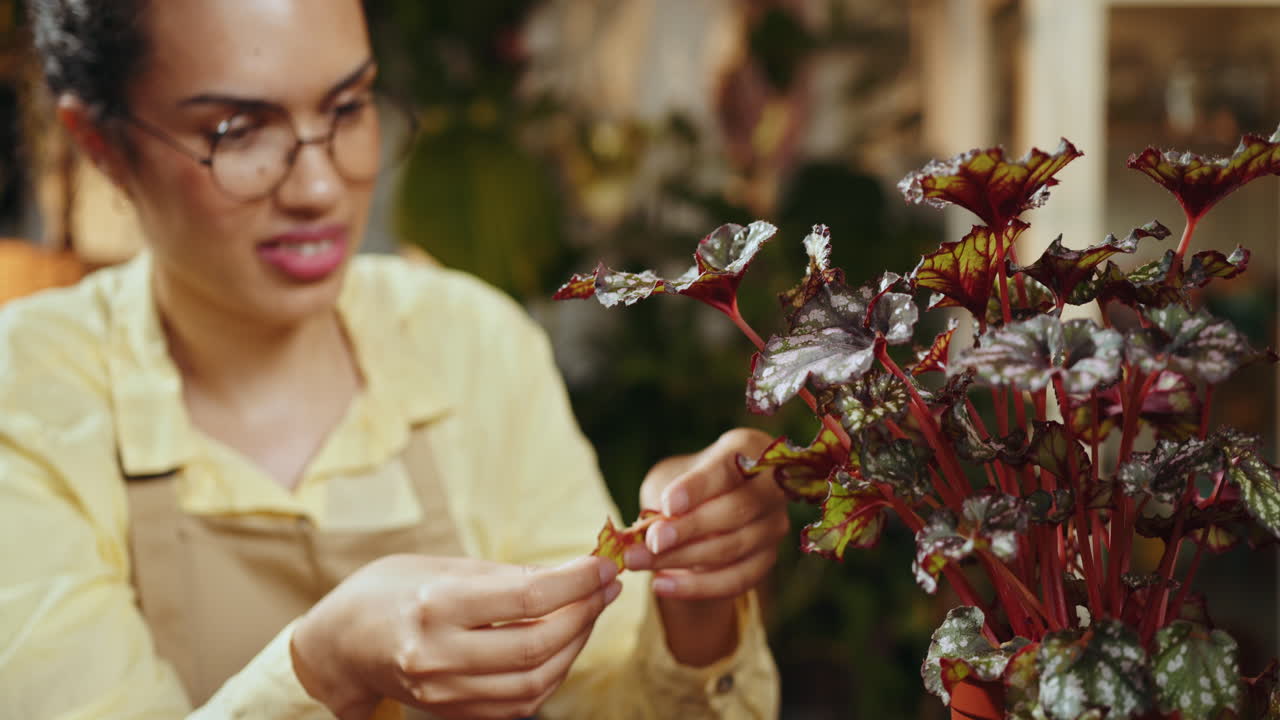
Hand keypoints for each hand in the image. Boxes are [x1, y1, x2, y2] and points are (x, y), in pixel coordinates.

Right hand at [290, 554, 620, 719]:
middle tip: (604, 587)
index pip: (527, 598)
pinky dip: (551, 673)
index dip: (577, 581)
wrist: (338, 644)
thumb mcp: (440, 566)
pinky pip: (519, 703)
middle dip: (584, 613)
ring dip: (575, 645)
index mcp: (435, 606)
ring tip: (588, 612)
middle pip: (537, 644)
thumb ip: (505, 575)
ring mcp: (445, 692)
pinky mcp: (452, 713)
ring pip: (535, 681)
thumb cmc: (387, 591)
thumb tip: (569, 574)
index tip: (602, 565)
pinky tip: (562, 644)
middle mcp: (439, 654)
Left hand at [626, 428, 787, 600]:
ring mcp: (773, 525)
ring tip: (639, 562)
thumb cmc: (684, 484)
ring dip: (682, 559)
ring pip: (733, 548)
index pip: (725, 469)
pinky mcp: (767, 559)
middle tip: (651, 541)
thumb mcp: (670, 477)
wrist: (702, 510)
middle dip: (689, 528)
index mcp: (747, 448)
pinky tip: (661, 584)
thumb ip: (664, 496)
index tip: (668, 504)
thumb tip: (651, 531)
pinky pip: (736, 580)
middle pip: (737, 510)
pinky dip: (697, 587)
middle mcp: (771, 486)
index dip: (697, 488)